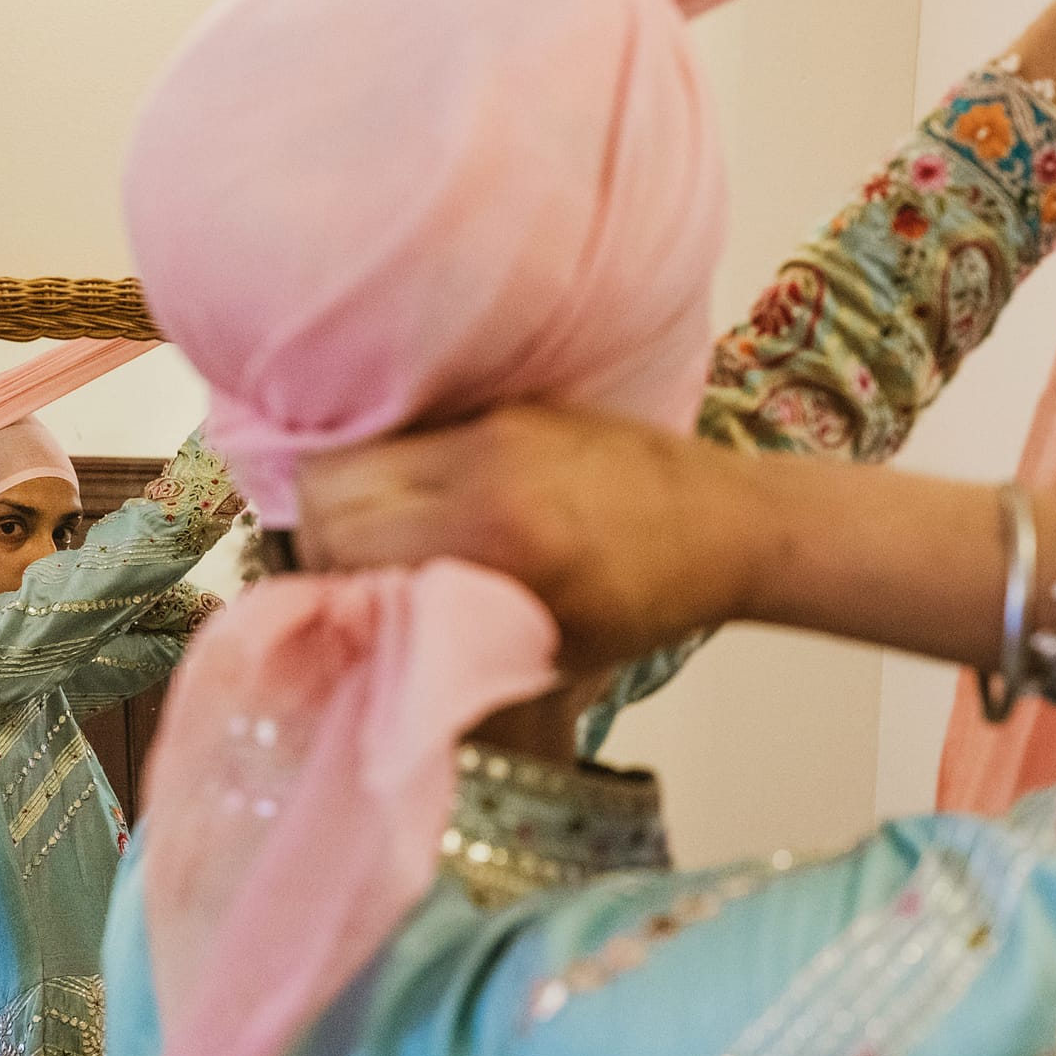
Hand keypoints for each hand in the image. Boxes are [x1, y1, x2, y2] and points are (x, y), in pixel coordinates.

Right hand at [294, 405, 763, 672]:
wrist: (732, 525)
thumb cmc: (650, 603)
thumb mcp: (545, 650)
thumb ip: (446, 641)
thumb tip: (358, 641)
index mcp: (497, 531)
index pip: (340, 531)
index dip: (324, 577)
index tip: (349, 606)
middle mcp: (486, 461)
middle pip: (330, 479)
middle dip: (324, 532)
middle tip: (359, 573)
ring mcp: (496, 423)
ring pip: (363, 447)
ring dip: (356, 496)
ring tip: (393, 539)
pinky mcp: (510, 405)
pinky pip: (414, 432)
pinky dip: (400, 470)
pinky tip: (435, 506)